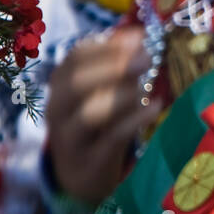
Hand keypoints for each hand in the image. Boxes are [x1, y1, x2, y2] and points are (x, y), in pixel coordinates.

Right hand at [45, 25, 162, 205]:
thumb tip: (140, 39)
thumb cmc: (95, 123)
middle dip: (112, 66)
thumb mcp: (100, 92)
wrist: (80, 175)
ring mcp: (70, 137)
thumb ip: (116, 67)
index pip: (76, 56)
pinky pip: (111, 138)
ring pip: (88, 113)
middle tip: (147, 60)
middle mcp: (58, 109)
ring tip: (145, 89)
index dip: (108, 44)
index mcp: (61, 84)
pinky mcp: (89, 161)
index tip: (141, 38)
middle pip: (75, 82)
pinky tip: (156, 108)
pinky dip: (136, 120)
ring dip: (121, 96)